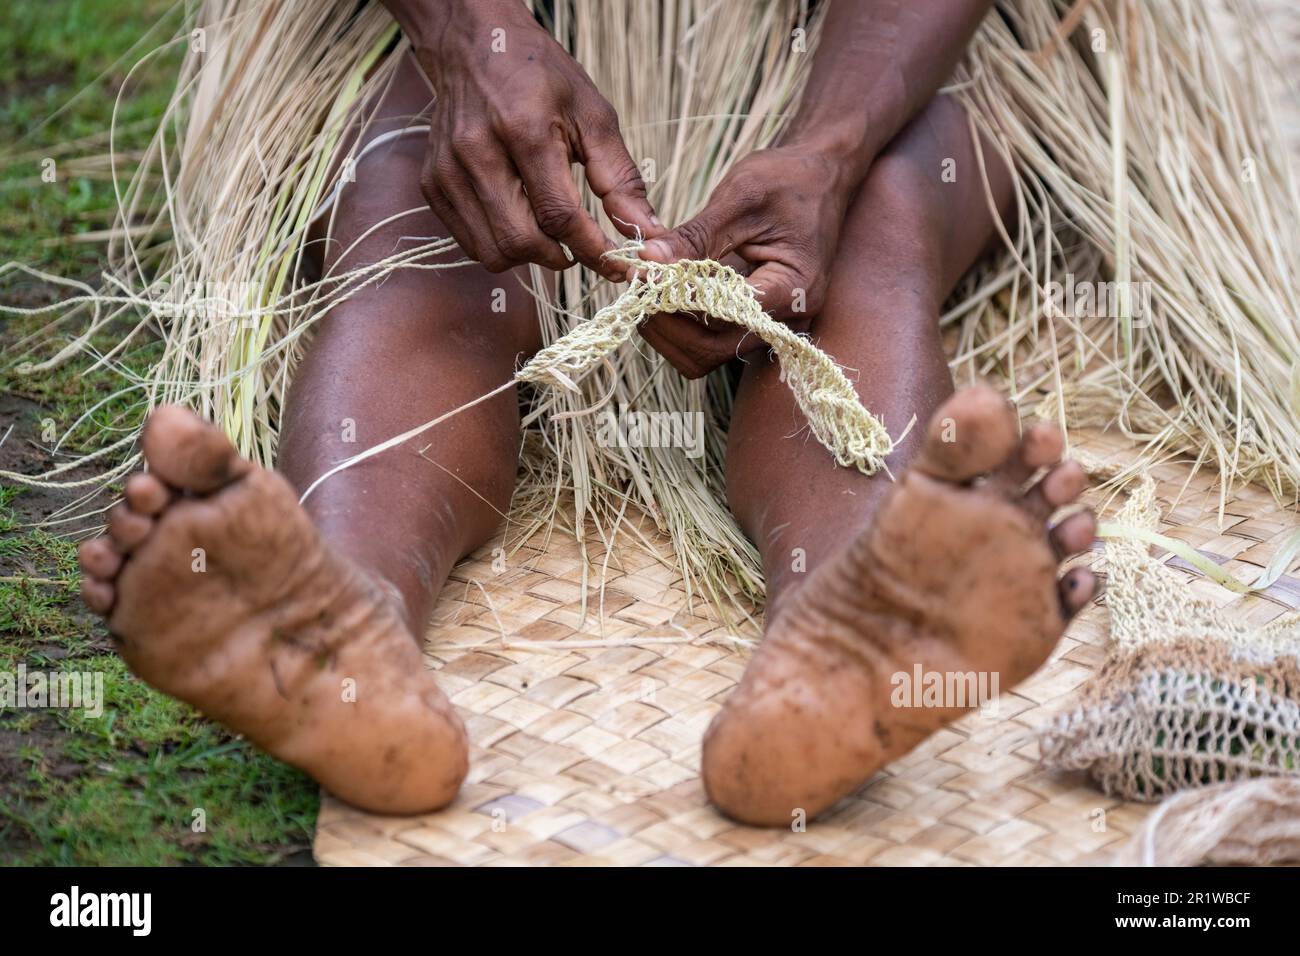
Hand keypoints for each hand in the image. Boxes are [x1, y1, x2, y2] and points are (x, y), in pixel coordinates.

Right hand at [402, 0, 658, 279]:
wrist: (476, 45)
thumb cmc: (541, 78)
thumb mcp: (592, 115)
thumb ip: (620, 178)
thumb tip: (646, 230)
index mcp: (523, 130)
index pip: (559, 216)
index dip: (593, 250)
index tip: (618, 263)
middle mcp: (477, 153)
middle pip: (521, 242)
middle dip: (561, 257)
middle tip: (580, 247)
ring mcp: (448, 172)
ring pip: (493, 252)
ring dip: (530, 256)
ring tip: (549, 232)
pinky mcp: (433, 185)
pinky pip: (471, 242)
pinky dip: (501, 245)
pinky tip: (519, 219)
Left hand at [636, 146, 853, 377]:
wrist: (821, 179)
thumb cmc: (788, 180)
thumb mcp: (740, 197)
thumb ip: (695, 235)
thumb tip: (647, 261)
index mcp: (794, 288)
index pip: (724, 314)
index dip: (678, 300)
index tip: (644, 274)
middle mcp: (787, 319)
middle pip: (712, 350)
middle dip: (667, 323)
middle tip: (637, 286)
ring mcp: (772, 325)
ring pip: (707, 355)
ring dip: (670, 331)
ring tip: (646, 291)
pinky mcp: (755, 322)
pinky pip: (712, 342)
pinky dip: (681, 327)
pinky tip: (663, 294)